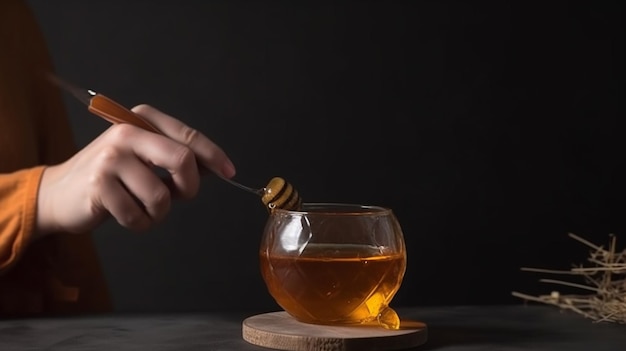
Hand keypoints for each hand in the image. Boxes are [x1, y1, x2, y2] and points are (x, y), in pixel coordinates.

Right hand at [36, 104, 235, 235]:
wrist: (59, 192)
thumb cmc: (110, 177)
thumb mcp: (144, 157)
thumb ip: (175, 157)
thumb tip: (215, 166)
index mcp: (142, 119)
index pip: (188, 137)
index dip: (213, 156)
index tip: (229, 172)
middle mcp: (127, 133)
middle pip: (182, 160)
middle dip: (188, 187)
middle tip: (179, 196)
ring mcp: (111, 158)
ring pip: (161, 196)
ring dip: (158, 213)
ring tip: (141, 206)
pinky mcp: (99, 186)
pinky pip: (138, 215)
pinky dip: (139, 223)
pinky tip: (125, 213)